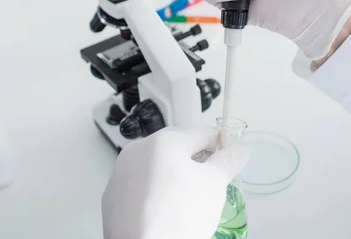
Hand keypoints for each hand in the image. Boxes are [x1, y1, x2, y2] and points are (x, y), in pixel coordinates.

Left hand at [102, 128, 248, 238]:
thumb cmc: (178, 215)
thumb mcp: (214, 184)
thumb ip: (228, 162)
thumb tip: (239, 151)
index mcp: (163, 141)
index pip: (202, 134)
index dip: (220, 146)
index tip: (228, 159)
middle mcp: (137, 150)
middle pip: (176, 149)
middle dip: (195, 163)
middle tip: (209, 185)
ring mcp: (121, 173)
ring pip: (156, 167)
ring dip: (172, 177)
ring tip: (186, 202)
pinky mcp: (112, 195)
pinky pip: (140, 186)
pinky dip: (153, 193)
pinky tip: (165, 211)